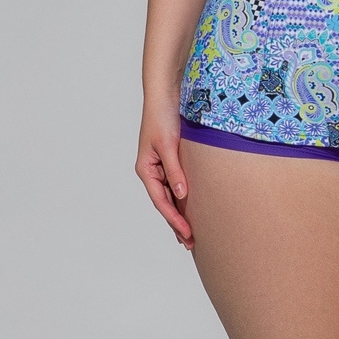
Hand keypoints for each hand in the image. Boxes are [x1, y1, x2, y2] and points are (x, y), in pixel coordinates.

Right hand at [136, 105, 194, 248]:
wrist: (166, 95)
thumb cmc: (163, 117)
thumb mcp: (168, 146)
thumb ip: (175, 171)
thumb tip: (181, 196)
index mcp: (146, 170)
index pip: (161, 201)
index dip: (174, 219)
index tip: (187, 234)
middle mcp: (152, 171)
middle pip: (164, 203)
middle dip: (176, 224)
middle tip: (190, 243)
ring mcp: (161, 167)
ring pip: (171, 197)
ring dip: (180, 214)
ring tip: (191, 235)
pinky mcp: (172, 160)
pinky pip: (177, 185)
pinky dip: (183, 199)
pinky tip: (192, 209)